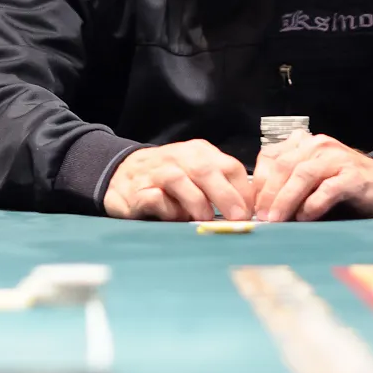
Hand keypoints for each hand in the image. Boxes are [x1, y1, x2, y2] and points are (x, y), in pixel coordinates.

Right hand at [103, 140, 253, 221]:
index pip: (230, 166)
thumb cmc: (168, 178)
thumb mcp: (196, 173)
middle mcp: (179, 157)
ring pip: (180, 180)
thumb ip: (219, 186)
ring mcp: (156, 172)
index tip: (251, 212)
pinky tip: (174, 217)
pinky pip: (155, 198)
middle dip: (225, 195)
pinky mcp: (137, 191)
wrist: (121, 174)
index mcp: (199, 152)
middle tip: (237, 218)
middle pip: (206, 170)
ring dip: (197, 202)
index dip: (243, 191)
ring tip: (205, 220)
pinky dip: (167, 209)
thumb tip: (246, 213)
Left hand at [253, 131, 372, 221]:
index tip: (252, 207)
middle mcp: (319, 145)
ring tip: (277, 220)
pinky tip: (306, 217)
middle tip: (262, 218)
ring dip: (286, 199)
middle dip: (269, 194)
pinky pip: (329, 188)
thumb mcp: (313, 181)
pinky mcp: (355, 176)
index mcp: (304, 144)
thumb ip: (289, 186)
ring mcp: (338, 158)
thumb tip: (262, 210)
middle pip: (284, 165)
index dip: (259, 183)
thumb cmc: (345, 186)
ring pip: (303, 174)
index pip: (271, 157)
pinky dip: (314, 204)